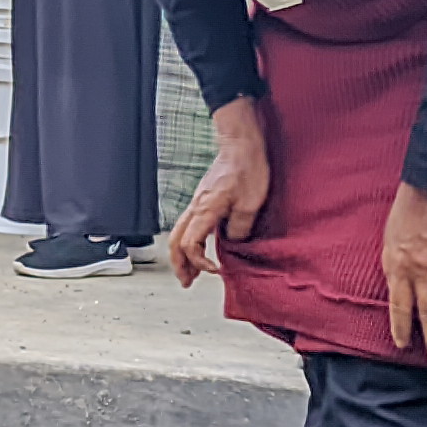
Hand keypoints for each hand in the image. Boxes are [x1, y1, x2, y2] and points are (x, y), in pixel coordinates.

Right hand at [168, 97, 270, 286]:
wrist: (240, 144)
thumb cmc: (246, 168)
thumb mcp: (251, 203)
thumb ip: (240, 227)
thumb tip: (233, 241)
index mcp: (205, 210)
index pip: (190, 245)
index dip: (200, 262)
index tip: (216, 270)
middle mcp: (196, 207)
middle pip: (175, 241)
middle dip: (179, 264)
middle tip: (187, 282)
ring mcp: (197, 203)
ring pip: (179, 233)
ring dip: (181, 255)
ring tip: (189, 272)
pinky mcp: (203, 199)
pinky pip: (188, 225)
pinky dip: (188, 241)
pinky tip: (199, 247)